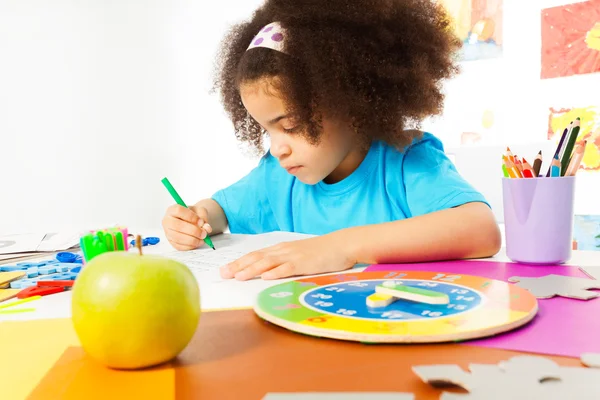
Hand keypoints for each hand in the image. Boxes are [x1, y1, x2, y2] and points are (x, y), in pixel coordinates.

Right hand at [162, 204, 212, 250]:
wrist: (191, 221)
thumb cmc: (193, 215)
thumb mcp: (200, 211)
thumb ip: (204, 217)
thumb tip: (206, 228)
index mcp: (172, 209)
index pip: (179, 211)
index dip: (191, 217)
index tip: (201, 222)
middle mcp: (167, 220)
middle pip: (177, 226)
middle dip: (193, 231)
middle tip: (204, 233)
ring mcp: (168, 232)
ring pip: (178, 238)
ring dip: (192, 240)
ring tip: (202, 238)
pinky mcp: (171, 242)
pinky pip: (179, 246)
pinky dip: (190, 246)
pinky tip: (197, 242)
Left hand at [219, 234, 355, 280]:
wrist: (342, 244)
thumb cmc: (322, 251)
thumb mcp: (299, 255)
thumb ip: (285, 262)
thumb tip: (269, 272)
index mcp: (281, 249)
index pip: (256, 255)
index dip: (239, 262)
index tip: (226, 269)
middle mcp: (284, 251)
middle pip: (257, 258)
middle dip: (238, 266)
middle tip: (223, 274)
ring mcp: (294, 256)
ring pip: (268, 263)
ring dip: (251, 269)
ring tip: (238, 276)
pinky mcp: (305, 263)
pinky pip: (287, 268)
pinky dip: (275, 272)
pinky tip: (265, 277)